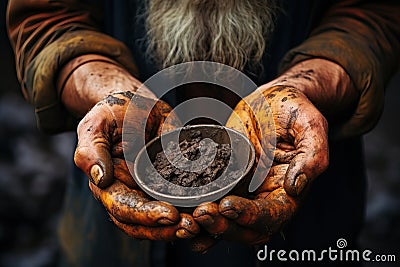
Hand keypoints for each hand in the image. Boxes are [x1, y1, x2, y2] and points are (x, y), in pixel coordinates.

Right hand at [60, 57, 200, 240]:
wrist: (137, 103)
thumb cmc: (112, 112)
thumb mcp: (96, 125)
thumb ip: (91, 152)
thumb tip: (101, 179)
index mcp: (110, 186)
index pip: (124, 209)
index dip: (145, 215)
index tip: (169, 215)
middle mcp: (132, 193)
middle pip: (145, 224)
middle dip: (168, 229)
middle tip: (192, 226)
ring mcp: (153, 190)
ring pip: (165, 219)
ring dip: (185, 225)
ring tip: (206, 223)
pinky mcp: (174, 182)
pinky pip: (185, 200)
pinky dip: (198, 207)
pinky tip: (215, 209)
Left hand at [193, 85, 328, 248]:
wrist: (269, 99)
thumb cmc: (293, 110)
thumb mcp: (310, 126)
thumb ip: (312, 156)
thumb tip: (295, 187)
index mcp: (287, 191)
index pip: (272, 216)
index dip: (250, 216)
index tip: (228, 205)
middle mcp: (264, 198)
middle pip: (246, 228)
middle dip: (223, 226)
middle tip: (202, 213)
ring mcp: (241, 192)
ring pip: (224, 222)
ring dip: (205, 226)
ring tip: (186, 218)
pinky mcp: (222, 181)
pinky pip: (209, 201)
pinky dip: (193, 212)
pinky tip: (178, 210)